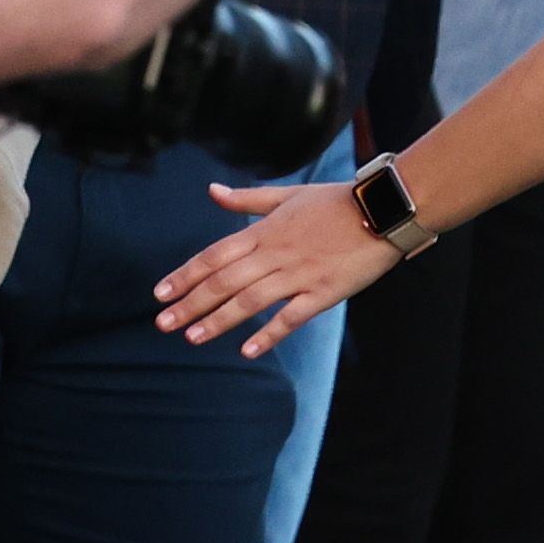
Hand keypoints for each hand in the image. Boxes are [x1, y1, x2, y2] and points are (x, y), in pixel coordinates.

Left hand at [154, 178, 410, 355]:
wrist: (383, 209)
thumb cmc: (336, 201)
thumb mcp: (288, 195)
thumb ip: (247, 199)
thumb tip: (211, 191)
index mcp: (264, 231)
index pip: (214, 256)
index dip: (185, 275)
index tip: (160, 294)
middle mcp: (275, 254)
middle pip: (223, 281)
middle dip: (190, 304)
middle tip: (163, 324)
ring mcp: (299, 274)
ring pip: (249, 301)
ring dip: (218, 321)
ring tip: (193, 337)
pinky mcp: (324, 291)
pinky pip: (291, 317)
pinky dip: (269, 334)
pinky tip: (248, 350)